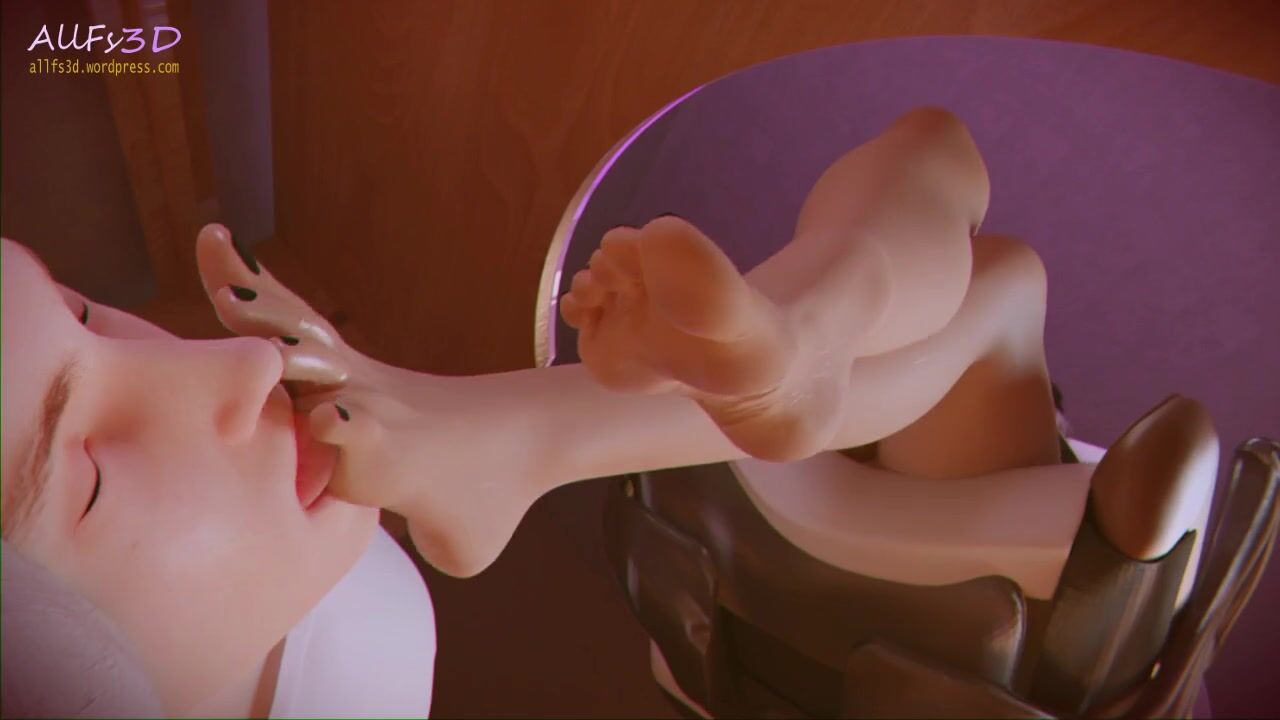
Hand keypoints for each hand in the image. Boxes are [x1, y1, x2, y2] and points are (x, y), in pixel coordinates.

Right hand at [196, 224, 550, 576]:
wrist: (531, 431)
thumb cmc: (494, 499)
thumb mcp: (467, 542)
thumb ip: (426, 544)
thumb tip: (402, 534)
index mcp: (397, 455)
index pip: (363, 440)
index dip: (351, 429)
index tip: (335, 417)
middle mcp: (371, 407)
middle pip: (319, 372)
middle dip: (281, 349)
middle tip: (234, 303)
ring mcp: (359, 378)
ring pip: (300, 335)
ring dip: (259, 301)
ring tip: (216, 247)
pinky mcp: (353, 364)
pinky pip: (297, 323)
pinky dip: (261, 293)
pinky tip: (222, 249)